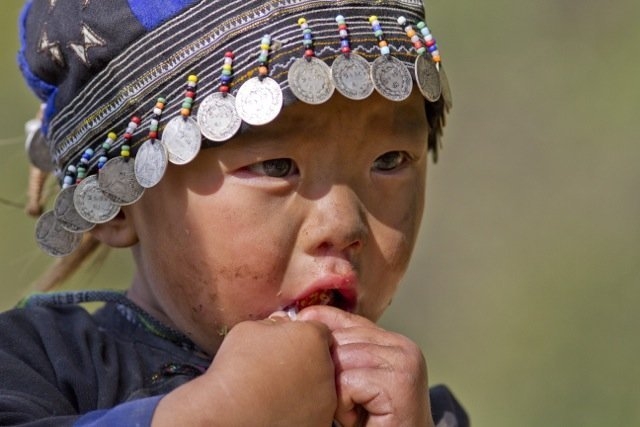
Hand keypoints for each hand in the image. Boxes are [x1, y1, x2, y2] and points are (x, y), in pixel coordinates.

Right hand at [153, 315, 336, 425]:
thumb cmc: (235, 366)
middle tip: (281, 370)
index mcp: (312, 337)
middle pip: (323, 358)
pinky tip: (280, 407)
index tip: (287, 347)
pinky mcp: (321, 421)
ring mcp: (327, 397)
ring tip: (278, 390)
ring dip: (306, 385)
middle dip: (307, 361)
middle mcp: (327, 366)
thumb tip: (282, 324)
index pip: (318, 332)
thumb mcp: (249, 329)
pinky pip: (315, 409)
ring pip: (321, 385)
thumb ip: (274, 323)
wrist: (228, 411)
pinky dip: (303, 408)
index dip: (302, 338)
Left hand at [297, 306, 433, 426]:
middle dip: (331, 372)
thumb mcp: (353, 379)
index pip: (347, 322)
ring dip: (336, 393)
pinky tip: (359, 419)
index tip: (306, 352)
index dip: (322, 337)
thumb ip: (339, 348)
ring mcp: (405, 363)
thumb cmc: (372, 420)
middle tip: (348, 401)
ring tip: (354, 411)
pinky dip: (343, 406)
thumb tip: (299, 314)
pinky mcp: (399, 384)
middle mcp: (404, 347)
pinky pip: (347, 383)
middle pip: (340, 340)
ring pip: (341, 361)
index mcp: (394, 342)